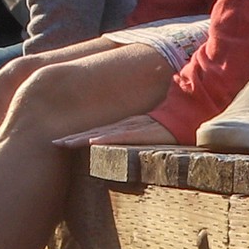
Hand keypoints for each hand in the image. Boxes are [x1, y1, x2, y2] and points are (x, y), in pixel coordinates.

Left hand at [57, 114, 173, 147]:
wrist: (196, 104)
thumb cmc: (177, 118)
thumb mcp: (156, 128)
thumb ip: (143, 133)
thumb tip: (127, 144)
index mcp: (130, 125)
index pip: (99, 132)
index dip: (78, 137)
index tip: (59, 142)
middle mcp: (129, 125)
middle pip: (96, 132)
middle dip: (73, 138)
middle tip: (52, 142)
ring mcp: (137, 126)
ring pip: (104, 134)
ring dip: (82, 139)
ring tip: (62, 143)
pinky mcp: (148, 129)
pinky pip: (124, 134)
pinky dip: (107, 138)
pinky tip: (92, 142)